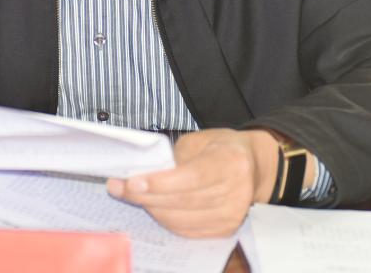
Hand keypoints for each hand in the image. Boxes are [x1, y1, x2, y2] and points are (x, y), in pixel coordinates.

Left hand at [106, 128, 282, 237]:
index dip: (161, 182)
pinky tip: (152, 206)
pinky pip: (186, 230)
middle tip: (118, 186)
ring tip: (131, 194)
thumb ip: (174, 156)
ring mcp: (232, 215)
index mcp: (230, 162)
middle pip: (182, 201)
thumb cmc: (221, 148)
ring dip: (151, 207)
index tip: (133, 181)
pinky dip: (164, 219)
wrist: (253, 167)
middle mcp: (236, 192)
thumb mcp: (200, 141)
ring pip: (180, 219)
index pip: (192, 177)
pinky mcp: (225, 231)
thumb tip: (142, 173)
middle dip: (145, 195)